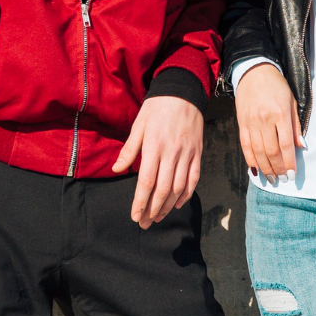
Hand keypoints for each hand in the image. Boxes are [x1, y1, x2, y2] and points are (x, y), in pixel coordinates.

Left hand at [113, 95, 203, 229]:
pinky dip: (186, 194)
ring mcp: (188, 154)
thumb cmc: (157, 107)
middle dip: (152, 209)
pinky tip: (177, 204)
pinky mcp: (198, 153)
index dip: (140, 202)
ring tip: (157, 217)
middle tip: (144, 223)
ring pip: (179, 187)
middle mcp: (172, 153)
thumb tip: (117, 169)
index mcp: (154, 146)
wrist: (184, 92)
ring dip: (168, 206)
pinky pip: (194, 178)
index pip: (147, 181)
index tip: (135, 216)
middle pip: (163, 189)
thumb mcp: (139, 124)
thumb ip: (129, 149)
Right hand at [235, 63, 304, 185]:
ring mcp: (251, 122)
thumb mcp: (292, 102)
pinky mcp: (241, 123)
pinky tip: (255, 169)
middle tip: (282, 179)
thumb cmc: (277, 87)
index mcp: (280, 114)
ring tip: (271, 178)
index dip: (289, 161)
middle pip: (271, 151)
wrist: (254, 72)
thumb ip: (296, 125)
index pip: (285, 144)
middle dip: (277, 168)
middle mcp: (264, 120)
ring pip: (257, 151)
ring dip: (265, 168)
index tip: (292, 174)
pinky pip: (245, 145)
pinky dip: (250, 159)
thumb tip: (301, 147)